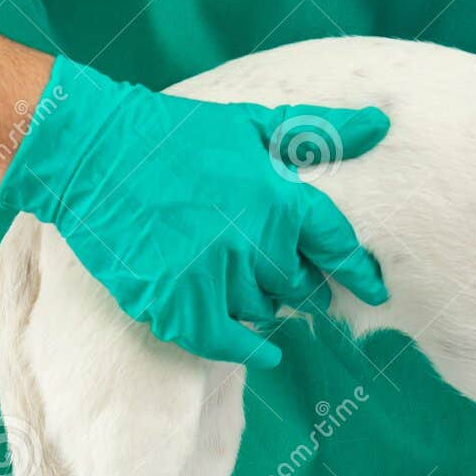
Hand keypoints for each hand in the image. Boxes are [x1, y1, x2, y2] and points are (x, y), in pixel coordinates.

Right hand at [0, 57, 388, 367]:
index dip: (359, 270)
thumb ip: (319, 132)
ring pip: (261, 311)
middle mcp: (252, 240)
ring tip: (255, 291)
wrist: (94, 152)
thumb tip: (381, 122)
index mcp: (277, 197)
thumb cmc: (177, 133)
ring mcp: (212, 275)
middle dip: (304, 286)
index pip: (336, 245)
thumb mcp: (251, 125)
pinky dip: (246, 350)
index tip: (377, 289)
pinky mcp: (175, 301)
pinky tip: (262, 353)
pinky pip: (224, 342)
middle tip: (304, 287)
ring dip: (263, 304)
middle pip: (299, 284)